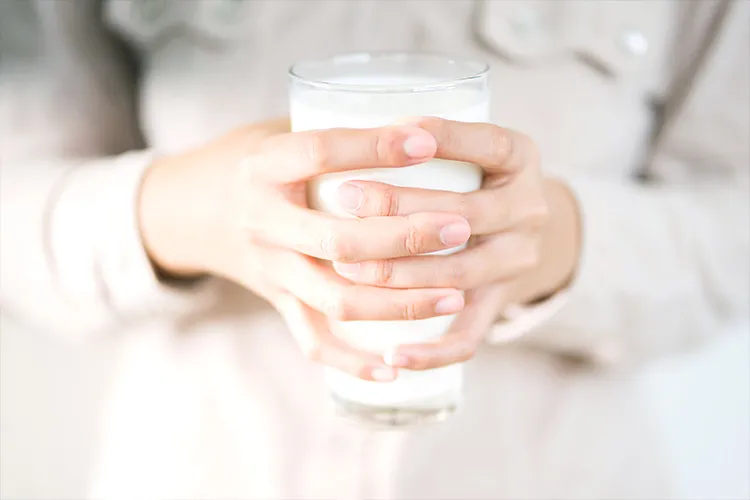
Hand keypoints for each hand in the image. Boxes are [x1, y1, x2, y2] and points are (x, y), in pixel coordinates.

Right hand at [137, 119, 472, 380]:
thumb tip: (418, 123)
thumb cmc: (252, 162)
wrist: (189, 210)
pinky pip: (314, 340)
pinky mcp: (277, 300)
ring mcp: (270, 268)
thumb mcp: (276, 130)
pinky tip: (395, 368)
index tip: (429, 142)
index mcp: (262, 166)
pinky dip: (353, 361)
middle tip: (460, 228)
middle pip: (340, 239)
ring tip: (454, 294)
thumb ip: (331, 131)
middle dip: (407, 238)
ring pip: (337, 297)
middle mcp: (263, 221)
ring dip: (399, 303)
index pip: (320, 154)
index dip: (375, 148)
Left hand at [330, 117, 581, 368]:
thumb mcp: (465, 142)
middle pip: (466, 213)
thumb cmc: (467, 173)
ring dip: (401, 273)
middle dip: (401, 207)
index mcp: (520, 158)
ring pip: (460, 274)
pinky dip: (432, 350)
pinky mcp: (500, 302)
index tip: (395, 132)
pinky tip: (392, 357)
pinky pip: (470, 334)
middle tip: (344, 197)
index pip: (489, 143)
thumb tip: (340, 110)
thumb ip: (425, 135)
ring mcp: (518, 260)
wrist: (514, 225)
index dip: (446, 138)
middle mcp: (529, 209)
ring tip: (347, 266)